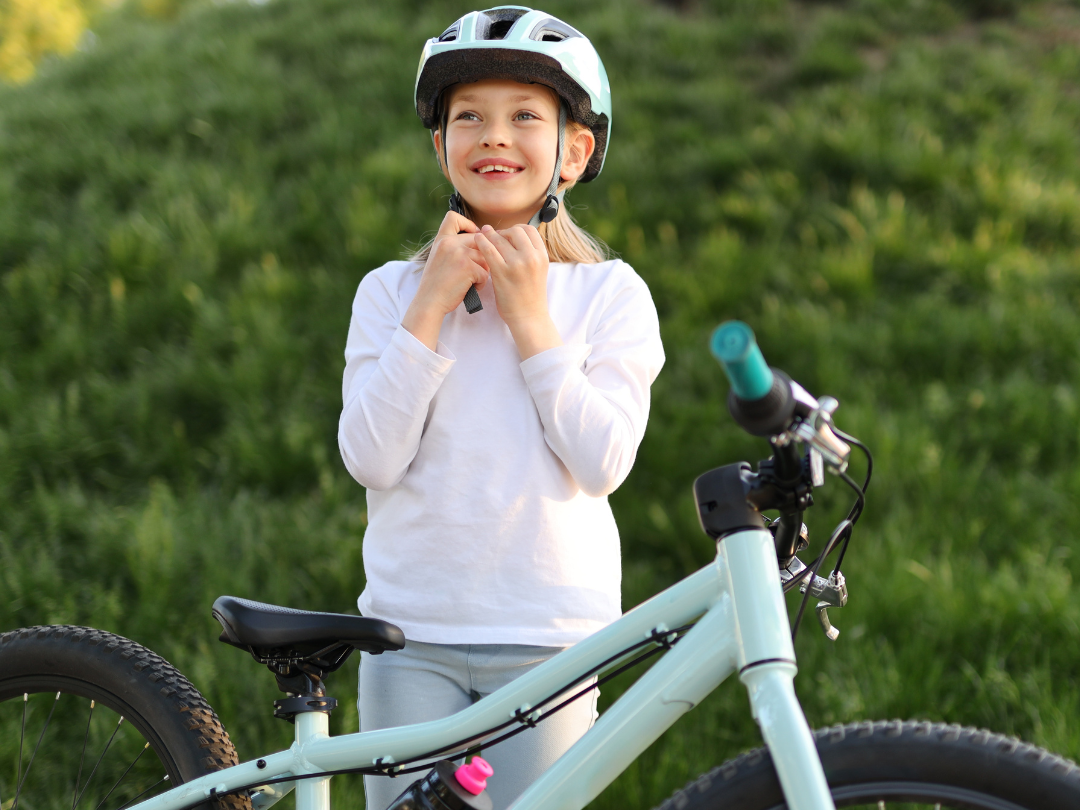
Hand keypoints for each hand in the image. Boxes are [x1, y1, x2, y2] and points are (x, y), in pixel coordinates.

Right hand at [402, 212, 489, 349]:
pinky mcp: (468, 267)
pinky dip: (481, 283)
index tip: (473, 236)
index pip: (453, 217)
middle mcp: (449, 243)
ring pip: (485, 257)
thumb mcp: (439, 258)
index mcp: (441, 240)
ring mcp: (459, 254)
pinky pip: (485, 272)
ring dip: (483, 271)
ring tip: (471, 282)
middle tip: (477, 269)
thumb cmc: (436, 285)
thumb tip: (479, 239)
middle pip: (478, 239)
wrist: (429, 302)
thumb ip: (453, 247)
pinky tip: (471, 289)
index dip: (467, 224)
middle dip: (482, 255)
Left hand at [474, 224, 562, 358]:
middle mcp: (532, 257)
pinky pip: (489, 250)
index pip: (529, 230)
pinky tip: (477, 240)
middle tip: (494, 237)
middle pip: (515, 231)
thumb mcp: (538, 270)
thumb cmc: (530, 295)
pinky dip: (481, 242)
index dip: (516, 229)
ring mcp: (517, 264)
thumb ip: (530, 254)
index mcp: (542, 256)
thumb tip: (513, 237)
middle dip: (503, 232)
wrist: (528, 317)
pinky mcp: (502, 272)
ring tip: (482, 235)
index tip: (507, 235)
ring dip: (489, 235)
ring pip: (500, 238)